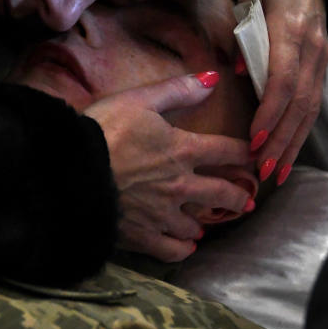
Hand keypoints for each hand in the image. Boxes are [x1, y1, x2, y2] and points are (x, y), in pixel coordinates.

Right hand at [84, 72, 254, 261]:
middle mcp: (182, 186)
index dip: (245, 153)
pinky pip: (172, 250)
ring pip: (198, 225)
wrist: (72, 171)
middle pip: (223, 194)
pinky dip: (182, 248)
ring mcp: (164, 215)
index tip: (255, 157)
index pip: (228, 151)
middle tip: (248, 201)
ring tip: (207, 223)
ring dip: (204, 222)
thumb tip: (213, 79)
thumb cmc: (103, 129)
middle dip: (239, 197)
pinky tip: (185, 246)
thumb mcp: (139, 99)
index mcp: (184, 150)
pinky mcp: (144, 236)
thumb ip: (177, 90)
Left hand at [238, 0, 327, 186]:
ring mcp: (321, 61)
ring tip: (274, 174)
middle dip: (281, 140)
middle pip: (299, 103)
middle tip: (261, 169)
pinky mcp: (322, 71)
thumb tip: (237, 72)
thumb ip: (241, 33)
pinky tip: (288, 156)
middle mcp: (312, 49)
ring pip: (310, 111)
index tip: (254, 139)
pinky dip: (300, 135)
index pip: (284, 79)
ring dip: (292, 145)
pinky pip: (313, 108)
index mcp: (291, 29)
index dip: (270, 112)